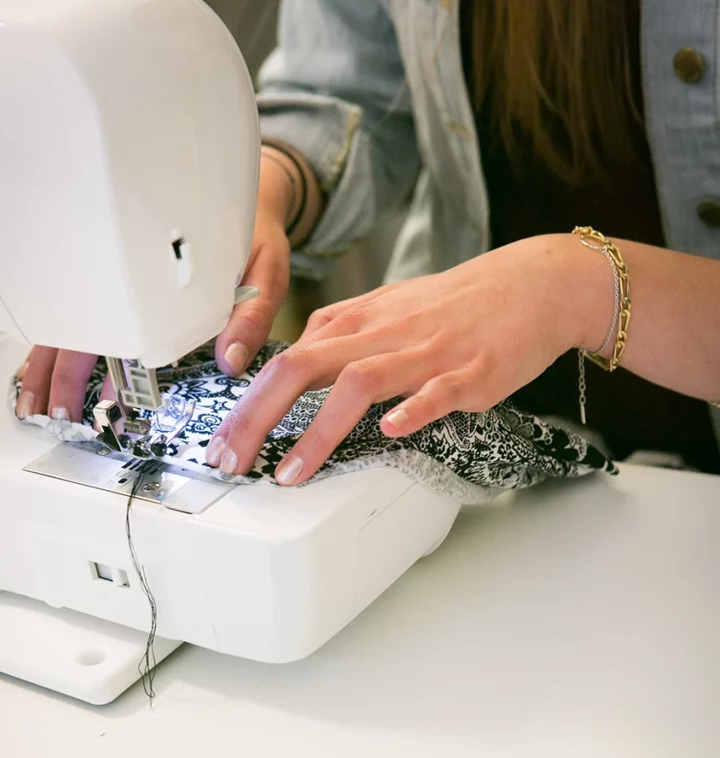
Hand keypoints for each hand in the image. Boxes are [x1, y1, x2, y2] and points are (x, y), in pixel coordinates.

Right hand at [16, 157, 291, 421]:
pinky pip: (79, 321)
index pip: (112, 323)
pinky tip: (47, 373)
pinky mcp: (119, 289)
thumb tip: (230, 361)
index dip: (90, 361)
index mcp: (158, 276)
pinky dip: (58, 348)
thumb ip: (250, 316)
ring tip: (37, 402)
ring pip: (68, 327)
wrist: (248, 196)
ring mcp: (118, 283)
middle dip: (59, 376)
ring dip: (48, 366)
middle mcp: (129, 280)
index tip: (82, 399)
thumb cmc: (252, 234)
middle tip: (53, 413)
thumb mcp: (263, 271)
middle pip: (77, 330)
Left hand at [204, 234, 609, 483]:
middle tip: (230, 460)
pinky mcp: (470, 372)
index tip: (223, 442)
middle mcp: (383, 334)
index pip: (285, 358)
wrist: (534, 285)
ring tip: (291, 473)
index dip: (246, 403)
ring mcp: (426, 353)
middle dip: (257, 417)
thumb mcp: (389, 308)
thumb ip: (341, 335)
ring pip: (359, 383)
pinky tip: (389, 432)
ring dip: (318, 431)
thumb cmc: (459, 304)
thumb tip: (298, 356)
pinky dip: (411, 410)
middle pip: (302, 367)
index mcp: (359, 320)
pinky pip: (436, 391)